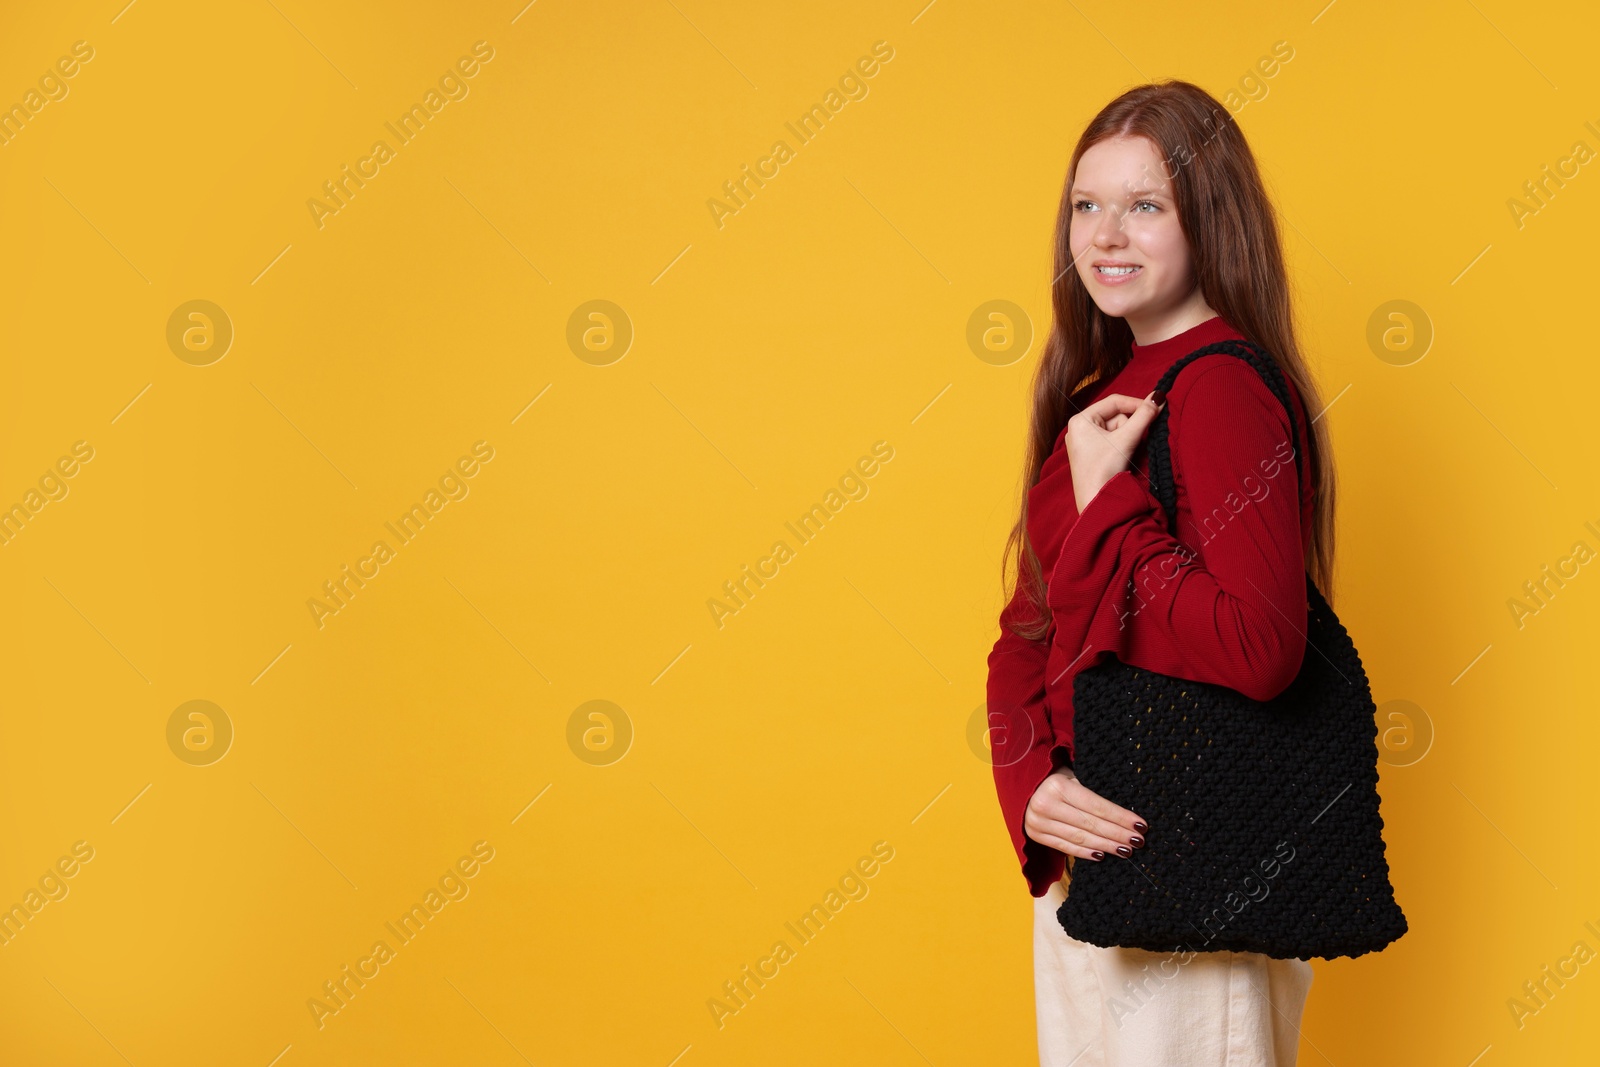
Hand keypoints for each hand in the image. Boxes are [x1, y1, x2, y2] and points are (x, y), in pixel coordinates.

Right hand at [1024, 767, 1146, 861]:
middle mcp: (1045, 804)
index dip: (1120, 817)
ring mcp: (1038, 822)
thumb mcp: (1072, 776)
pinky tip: (1102, 855)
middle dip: (1117, 834)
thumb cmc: (1055, 779)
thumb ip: (1092, 792)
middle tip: (1138, 841)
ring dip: (1105, 846)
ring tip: (1125, 850)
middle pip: (1090, 824)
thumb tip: (1125, 813)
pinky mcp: (1035, 835)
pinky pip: (1065, 847)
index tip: (1140, 826)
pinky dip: (1085, 853)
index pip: (1097, 806)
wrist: (1023, 787)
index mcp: (1057, 786)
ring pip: (1079, 838)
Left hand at [1065, 390, 1165, 513]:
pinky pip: (1113, 441)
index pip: (1114, 401)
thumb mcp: (1126, 438)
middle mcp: (1080, 428)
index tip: (1156, 408)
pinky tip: (1122, 458)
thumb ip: (1144, 415)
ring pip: (1117, 429)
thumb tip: (1159, 396)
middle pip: (1116, 416)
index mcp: (1080, 420)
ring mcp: (1086, 442)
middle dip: (1129, 428)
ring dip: (1128, 438)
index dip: (1136, 404)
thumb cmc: (1104, 469)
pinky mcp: (1093, 454)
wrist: (1097, 503)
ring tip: (1124, 454)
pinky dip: (1123, 446)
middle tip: (1130, 443)